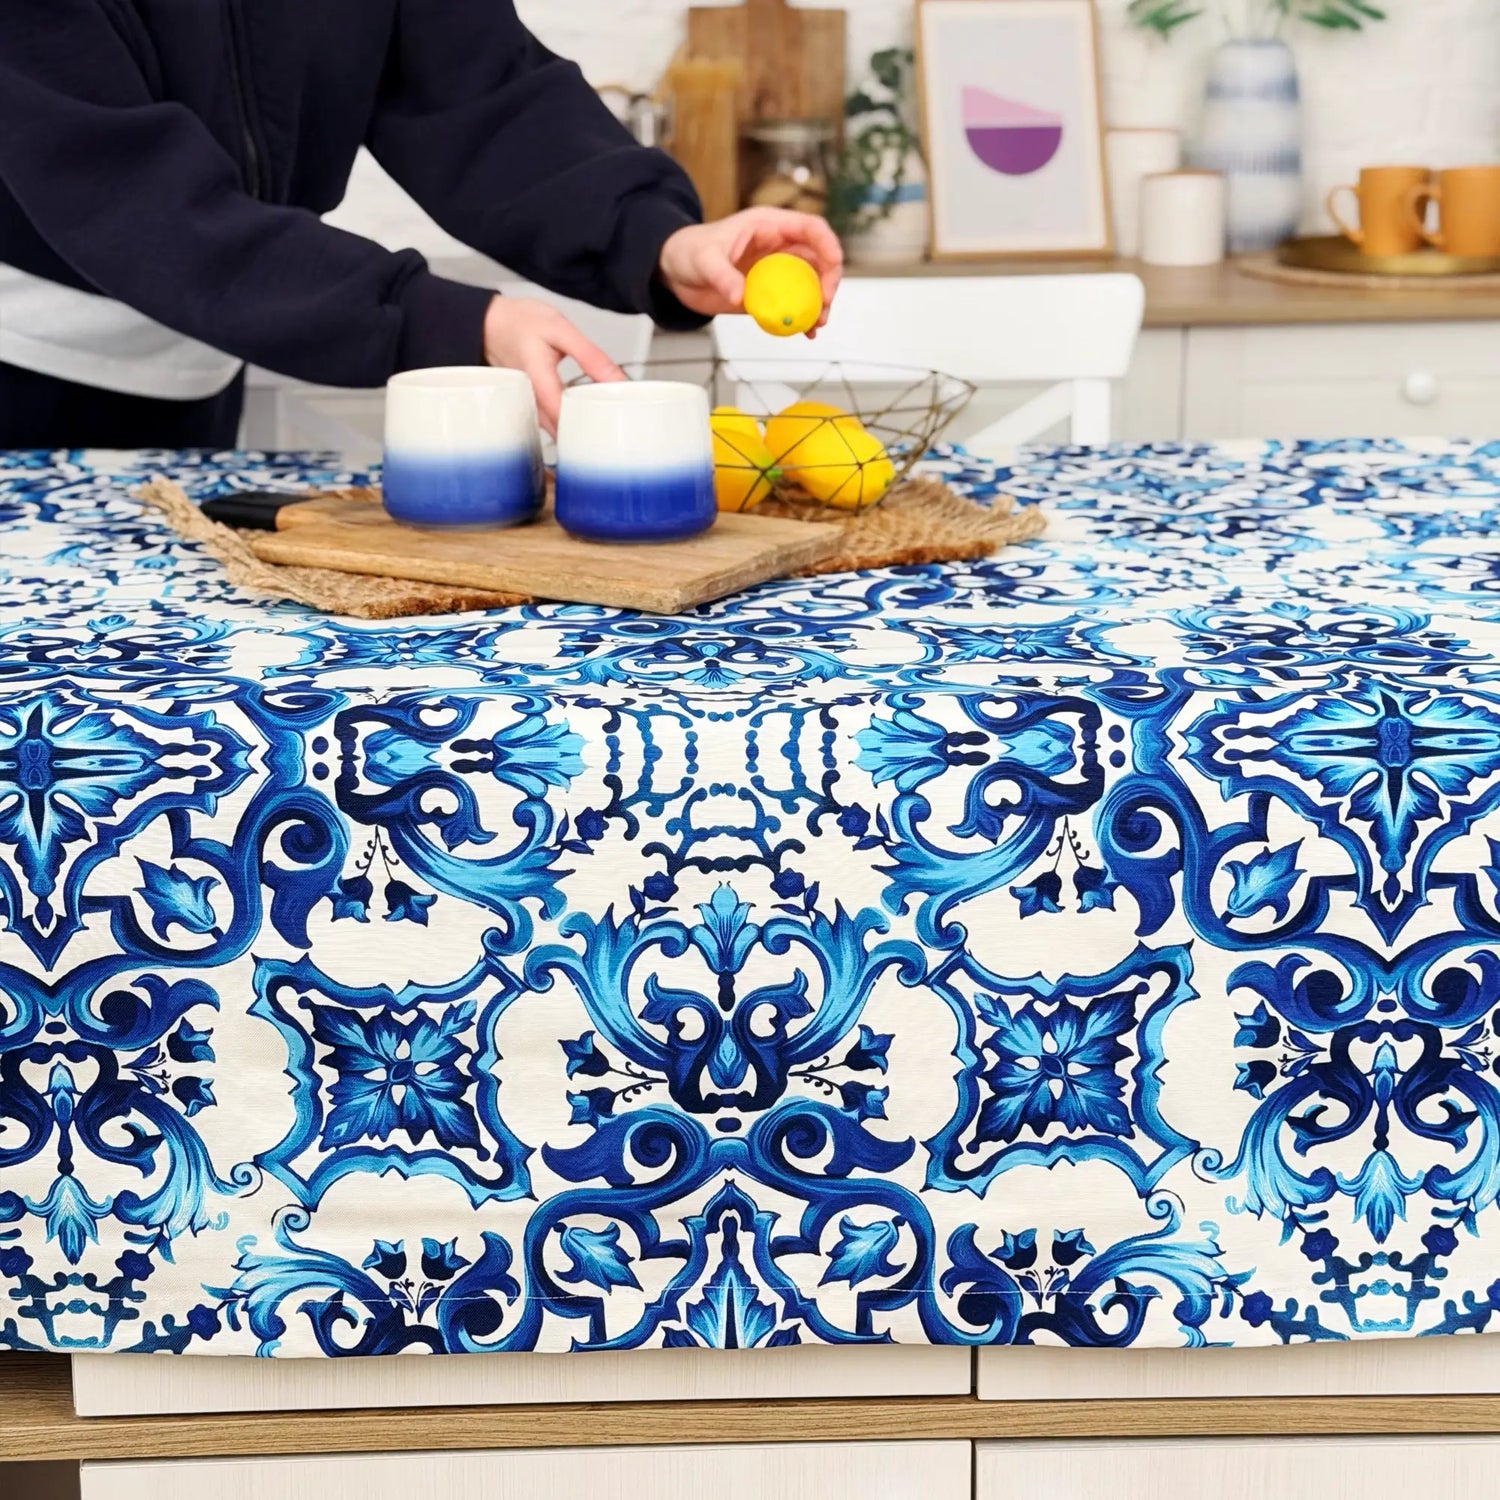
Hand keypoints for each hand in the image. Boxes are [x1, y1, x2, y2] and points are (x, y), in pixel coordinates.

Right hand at [483, 295, 622, 435]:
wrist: (490, 322)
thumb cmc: (520, 323)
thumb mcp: (560, 330)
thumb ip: (590, 357)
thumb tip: (618, 380)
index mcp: (541, 386)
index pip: (568, 423)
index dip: (593, 430)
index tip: (615, 429)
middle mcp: (532, 404)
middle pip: (563, 436)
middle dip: (590, 437)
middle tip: (615, 431)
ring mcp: (529, 409)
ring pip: (556, 434)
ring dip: (579, 433)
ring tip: (604, 426)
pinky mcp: (530, 408)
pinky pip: (551, 425)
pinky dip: (569, 425)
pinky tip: (585, 417)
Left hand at [658, 208, 843, 331]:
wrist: (675, 272)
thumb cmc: (688, 251)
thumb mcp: (704, 260)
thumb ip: (723, 276)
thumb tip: (741, 295)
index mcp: (769, 226)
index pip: (812, 228)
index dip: (828, 247)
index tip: (832, 271)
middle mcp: (779, 246)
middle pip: (818, 260)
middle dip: (828, 283)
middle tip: (824, 307)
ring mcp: (776, 270)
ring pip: (810, 284)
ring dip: (819, 305)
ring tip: (816, 325)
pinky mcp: (768, 292)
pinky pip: (793, 304)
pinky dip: (802, 318)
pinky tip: (804, 332)